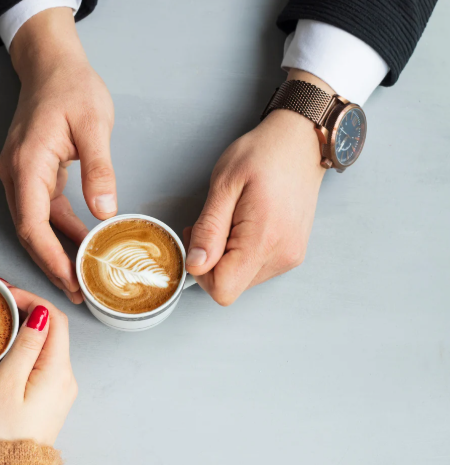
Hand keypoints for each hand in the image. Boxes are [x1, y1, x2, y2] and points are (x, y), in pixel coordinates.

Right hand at [0, 7, 116, 303]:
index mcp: (26, 164)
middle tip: (78, 293)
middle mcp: (15, 175)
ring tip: (81, 278)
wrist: (51, 65)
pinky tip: (80, 245)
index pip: (33, 224)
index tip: (71, 281)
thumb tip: (105, 211)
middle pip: (29, 232)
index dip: (50, 258)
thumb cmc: (71, 88)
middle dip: (52, 265)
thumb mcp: (94, 124)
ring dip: (56, 252)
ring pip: (34, 225)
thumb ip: (99, 169)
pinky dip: (60, 231)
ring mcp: (19, 176)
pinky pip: (42, 211)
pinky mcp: (30, 175)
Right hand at [0, 285, 76, 444]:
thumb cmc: (2, 432)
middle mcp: (67, 378)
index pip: (55, 319)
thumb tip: (40, 314)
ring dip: (28, 327)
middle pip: (55, 330)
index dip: (33, 299)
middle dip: (30, 309)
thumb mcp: (8, 382)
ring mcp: (61, 389)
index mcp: (59, 371)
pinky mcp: (51, 398)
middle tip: (1, 299)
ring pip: (49, 346)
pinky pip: (44, 362)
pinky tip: (10, 344)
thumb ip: (25, 345)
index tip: (7, 292)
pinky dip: (29, 346)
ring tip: (1, 316)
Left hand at [184, 70, 329, 305]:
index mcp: (264, 240)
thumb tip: (195, 264)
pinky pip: (255, 269)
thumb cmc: (263, 154)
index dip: (200, 271)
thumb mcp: (225, 184)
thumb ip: (208, 229)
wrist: (302, 142)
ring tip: (230, 220)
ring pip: (241, 279)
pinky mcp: (291, 254)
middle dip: (210, 262)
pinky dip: (241, 253)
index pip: (223, 289)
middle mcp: (282, 256)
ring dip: (226, 257)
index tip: (197, 239)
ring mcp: (290, 257)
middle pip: (230, 287)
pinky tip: (243, 225)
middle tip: (211, 223)